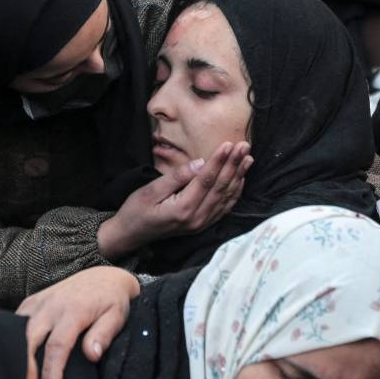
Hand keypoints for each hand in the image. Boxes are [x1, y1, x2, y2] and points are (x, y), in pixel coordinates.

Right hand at [17, 266, 139, 378]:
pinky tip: (9, 364)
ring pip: (17, 332)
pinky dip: (10, 343)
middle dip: (25, 370)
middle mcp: (51, 305)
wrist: (103, 277)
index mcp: (74, 310)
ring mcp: (38, 302)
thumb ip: (104, 334)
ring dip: (13, 358)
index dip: (50, 370)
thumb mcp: (117, 316)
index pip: (57, 345)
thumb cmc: (112, 302)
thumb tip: (92, 355)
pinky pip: (14, 323)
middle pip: (29, 340)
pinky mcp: (30, 302)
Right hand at [97, 141, 252, 258]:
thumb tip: (199, 163)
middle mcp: (197, 219)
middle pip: (221, 187)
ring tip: (247, 157)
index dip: (219, 161)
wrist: (131, 234)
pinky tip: (240, 179)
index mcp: (183, 209)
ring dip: (238, 176)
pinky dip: (235, 192)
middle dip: (233, 165)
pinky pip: (224, 207)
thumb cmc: (136, 210)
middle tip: (244, 146)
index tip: (229, 144)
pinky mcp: (203, 225)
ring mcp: (202, 224)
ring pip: (226, 197)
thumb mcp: (150, 190)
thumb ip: (177, 177)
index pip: (206, 180)